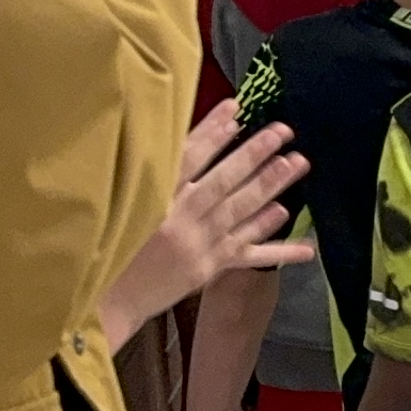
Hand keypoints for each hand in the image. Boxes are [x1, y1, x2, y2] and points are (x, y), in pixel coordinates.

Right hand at [100, 104, 311, 338]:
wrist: (105, 301)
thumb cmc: (109, 247)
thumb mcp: (120, 207)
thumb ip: (150, 180)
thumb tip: (174, 144)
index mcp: (153, 200)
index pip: (186, 158)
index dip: (211, 133)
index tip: (235, 109)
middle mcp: (179, 219)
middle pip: (223, 181)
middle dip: (254, 154)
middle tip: (283, 131)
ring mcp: (198, 244)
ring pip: (241, 210)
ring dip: (271, 186)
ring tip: (297, 163)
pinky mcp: (208, 268)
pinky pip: (248, 255)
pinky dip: (277, 249)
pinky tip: (305, 243)